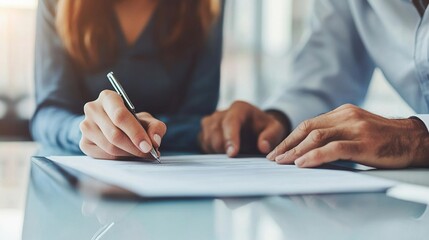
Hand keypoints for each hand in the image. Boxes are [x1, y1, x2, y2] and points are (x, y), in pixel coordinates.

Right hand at [79, 90, 166, 158]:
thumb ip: (155, 127)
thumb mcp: (146, 119)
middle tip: (148, 153)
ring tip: (140, 153)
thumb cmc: (132, 121)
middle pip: (115, 134)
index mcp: (108, 97)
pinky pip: (103, 155)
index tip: (148, 146)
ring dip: (128, 154)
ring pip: (109, 147)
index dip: (135, 133)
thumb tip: (155, 140)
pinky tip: (127, 154)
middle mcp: (92, 109)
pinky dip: (119, 158)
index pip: (120, 116)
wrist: (113, 125)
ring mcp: (85, 126)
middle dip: (134, 147)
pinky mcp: (83, 143)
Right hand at [199, 101, 288, 156]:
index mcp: (239, 108)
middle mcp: (222, 112)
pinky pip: (203, 143)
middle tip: (236, 158)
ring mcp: (211, 121)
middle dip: (223, 148)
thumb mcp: (275, 130)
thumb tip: (263, 147)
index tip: (232, 154)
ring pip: (207, 138)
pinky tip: (223, 153)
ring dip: (217, 150)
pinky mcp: (205, 131)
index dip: (230, 138)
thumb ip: (271, 136)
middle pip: (215, 131)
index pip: (230, 122)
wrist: (255, 129)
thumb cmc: (264, 129)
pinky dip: (211, 150)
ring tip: (232, 153)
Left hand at [267, 104, 428, 167]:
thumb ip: (335, 133)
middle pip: (307, 128)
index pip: (308, 123)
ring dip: (295, 150)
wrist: (414, 140)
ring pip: (316, 137)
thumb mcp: (356, 129)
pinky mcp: (363, 143)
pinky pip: (333, 149)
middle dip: (287, 144)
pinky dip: (314, 156)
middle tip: (273, 158)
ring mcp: (355, 128)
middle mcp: (346, 116)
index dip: (290, 137)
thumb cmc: (383, 138)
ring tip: (282, 162)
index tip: (277, 150)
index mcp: (342, 112)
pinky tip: (302, 163)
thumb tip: (309, 148)